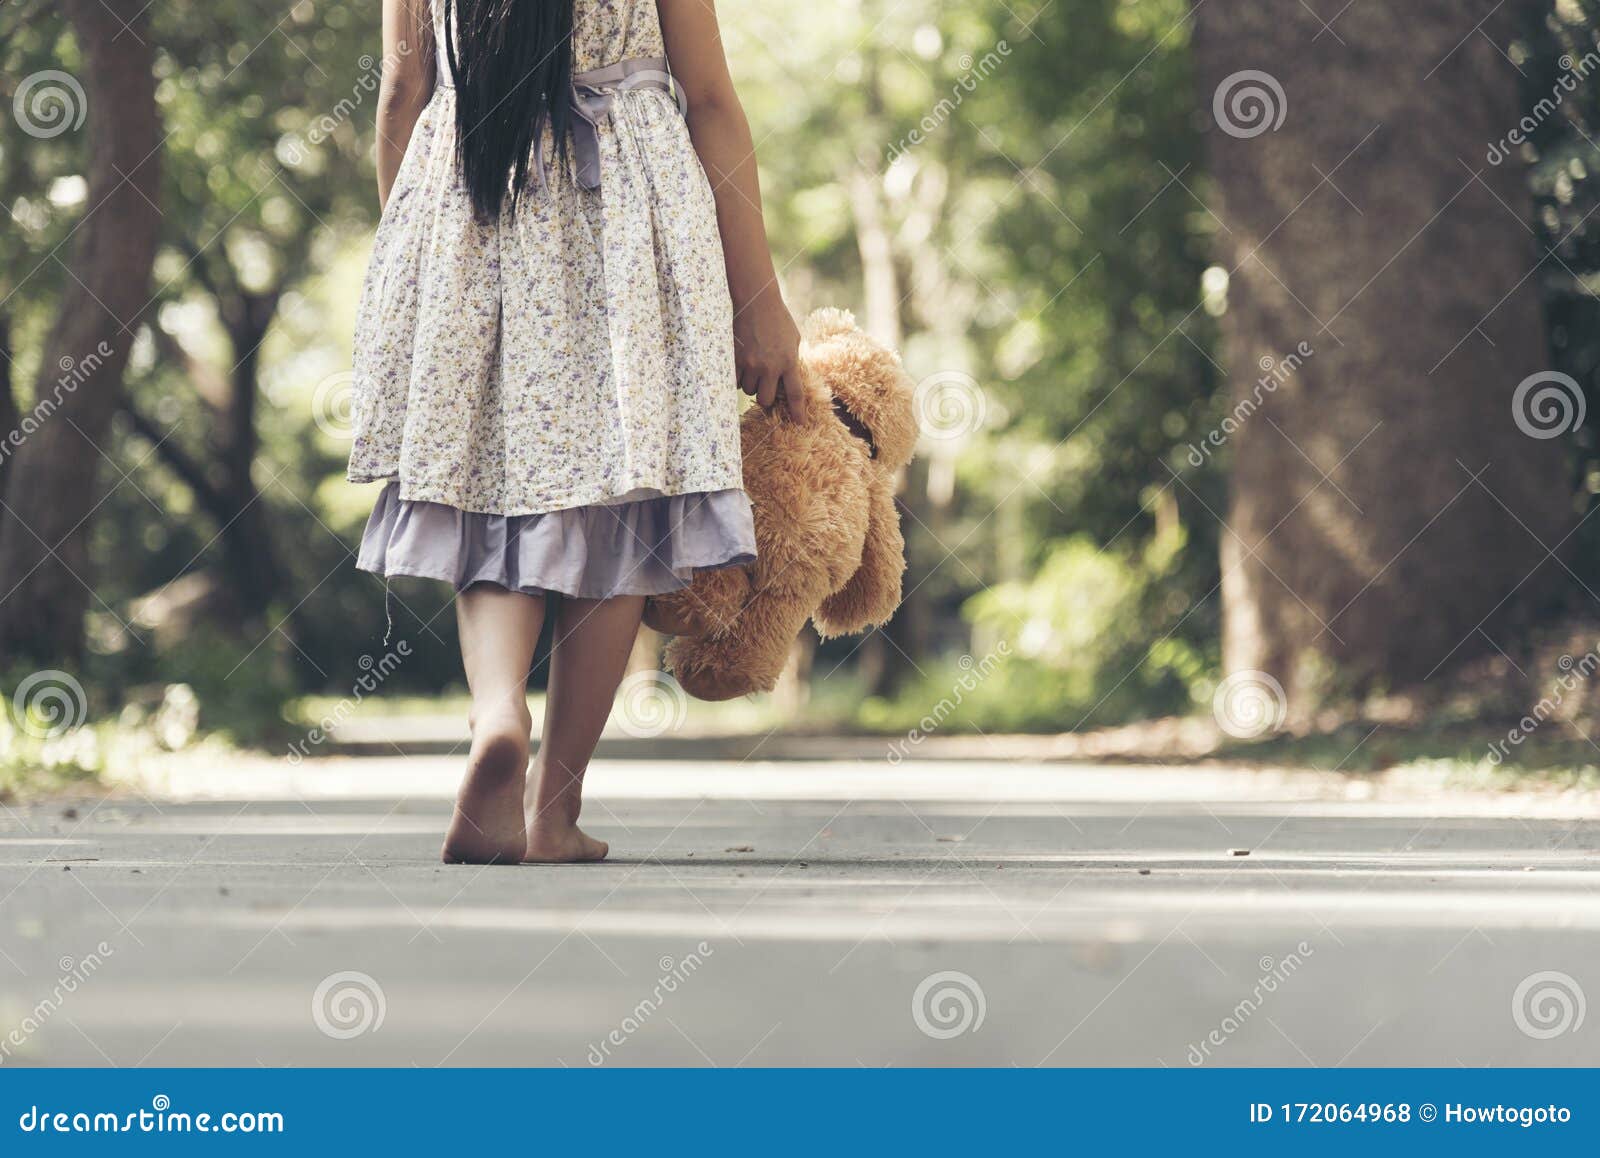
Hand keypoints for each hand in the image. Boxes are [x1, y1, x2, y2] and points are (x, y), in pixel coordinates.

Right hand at [733, 292, 806, 421]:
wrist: (756, 301)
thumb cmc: (778, 318)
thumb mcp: (793, 339)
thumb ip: (792, 359)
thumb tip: (790, 376)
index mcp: (789, 361)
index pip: (795, 394)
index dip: (797, 412)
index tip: (799, 423)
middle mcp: (770, 367)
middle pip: (765, 399)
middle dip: (765, 397)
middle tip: (765, 386)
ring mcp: (751, 364)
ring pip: (749, 390)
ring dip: (751, 384)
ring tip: (753, 368)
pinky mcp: (736, 359)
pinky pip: (735, 380)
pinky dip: (738, 377)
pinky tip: (741, 366)